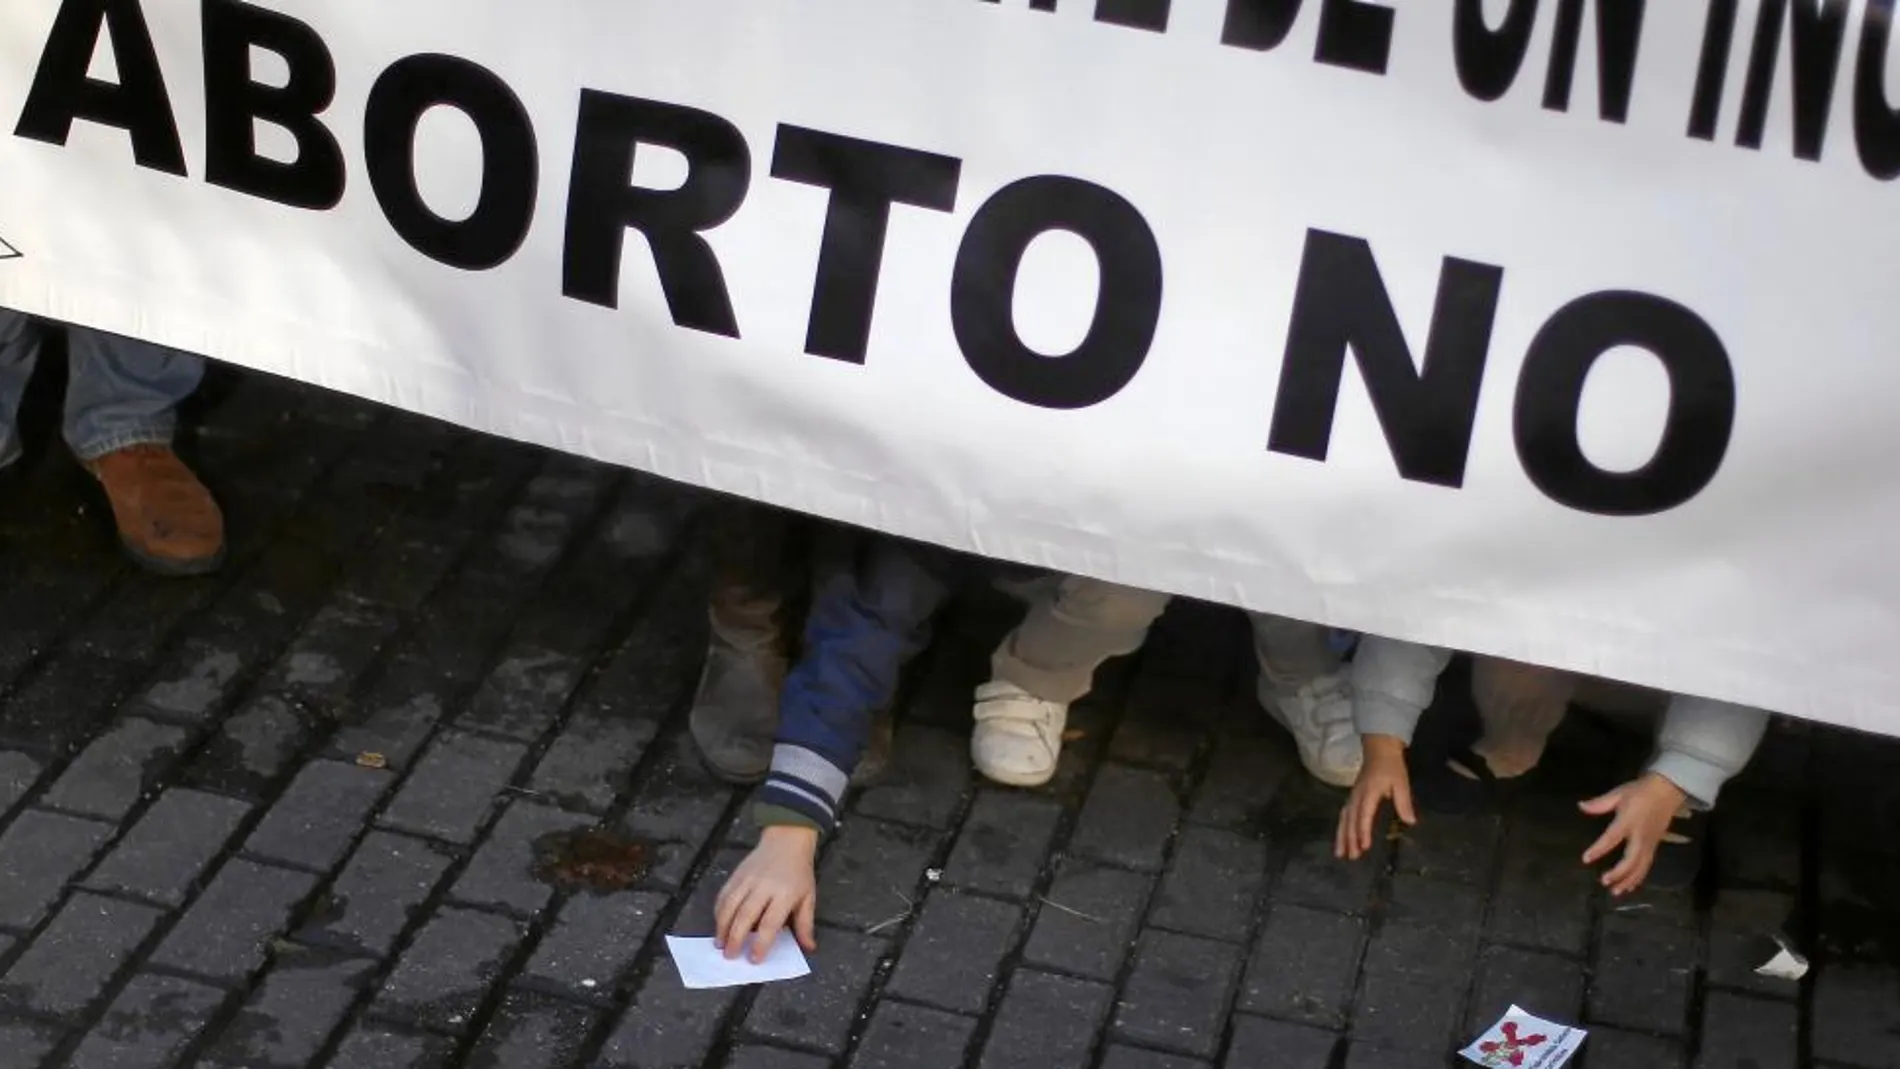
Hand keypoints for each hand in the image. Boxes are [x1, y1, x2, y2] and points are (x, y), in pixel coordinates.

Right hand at [714, 825, 820, 961]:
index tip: (754, 959)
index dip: (761, 943)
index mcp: (784, 894)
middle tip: (730, 956)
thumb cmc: (799, 872)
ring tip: (719, 943)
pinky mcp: (737, 874)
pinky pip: (724, 894)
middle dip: (735, 938)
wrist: (787, 840)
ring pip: (730, 905)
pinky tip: (719, 923)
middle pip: (745, 916)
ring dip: (722, 927)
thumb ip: (805, 923)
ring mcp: (748, 879)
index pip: (770, 923)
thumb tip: (808, 947)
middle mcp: (764, 887)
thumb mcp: (808, 896)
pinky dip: (719, 911)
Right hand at [1336, 735, 1414, 859]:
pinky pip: (1344, 814)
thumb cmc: (1391, 766)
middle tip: (1351, 857)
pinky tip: (1342, 838)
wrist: (1379, 749)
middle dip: (1349, 839)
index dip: (1363, 831)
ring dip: (1342, 836)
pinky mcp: (1353, 796)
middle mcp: (1357, 796)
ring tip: (1340, 853)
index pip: (1364, 815)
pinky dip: (1342, 828)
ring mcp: (1353, 796)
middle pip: (1350, 820)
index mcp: (1369, 793)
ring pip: (1344, 819)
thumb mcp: (1401, 783)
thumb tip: (1410, 821)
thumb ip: (1403, 802)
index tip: (1365, 846)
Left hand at [1579, 772, 1687, 896]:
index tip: (1586, 859)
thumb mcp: (1618, 794)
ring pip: (1640, 866)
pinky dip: (1638, 877)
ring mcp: (1650, 843)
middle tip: (1604, 881)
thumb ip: (1599, 803)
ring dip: (1628, 880)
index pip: (1612, 838)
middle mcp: (1640, 836)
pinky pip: (1647, 865)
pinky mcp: (1655, 846)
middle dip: (1618, 873)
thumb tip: (1581, 806)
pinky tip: (1630, 886)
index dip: (1598, 849)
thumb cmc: (1639, 792)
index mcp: (1628, 821)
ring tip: (1615, 891)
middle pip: (1631, 859)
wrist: (1667, 791)